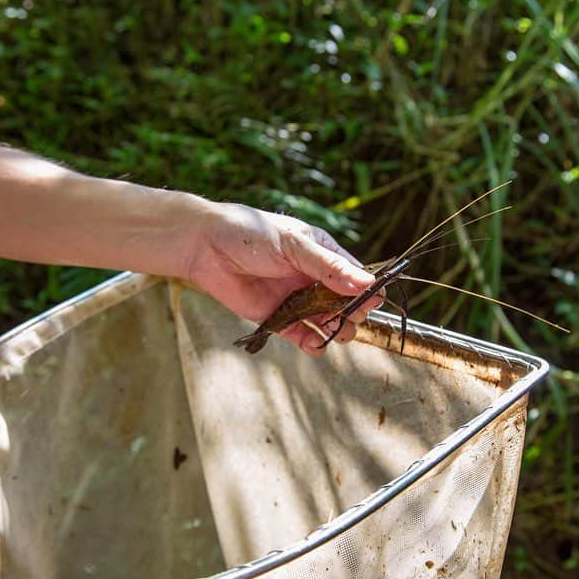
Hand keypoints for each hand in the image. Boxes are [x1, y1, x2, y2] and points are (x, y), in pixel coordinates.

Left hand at [185, 202, 379, 354]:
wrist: (206, 247)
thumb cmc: (250, 233)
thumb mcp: (294, 245)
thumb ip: (328, 267)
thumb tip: (365, 284)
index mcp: (322, 254)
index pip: (355, 275)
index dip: (366, 289)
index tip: (372, 301)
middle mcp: (313, 278)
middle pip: (345, 303)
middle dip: (352, 313)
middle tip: (348, 316)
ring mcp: (296, 299)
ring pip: (326, 322)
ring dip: (335, 330)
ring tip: (333, 332)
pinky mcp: (277, 317)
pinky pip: (301, 335)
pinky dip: (312, 344)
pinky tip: (315, 345)